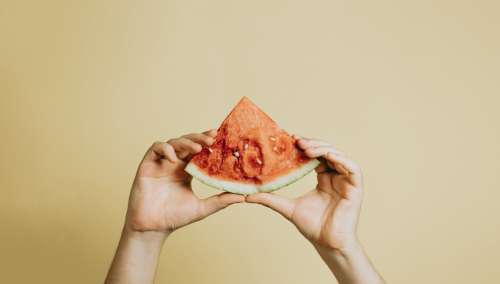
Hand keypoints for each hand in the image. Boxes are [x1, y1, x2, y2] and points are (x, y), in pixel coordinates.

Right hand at [125, 130, 244, 234]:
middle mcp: (174, 164)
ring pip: (174, 142)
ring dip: (186, 142)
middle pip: (188, 142)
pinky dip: (166, 149)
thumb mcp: (202, 208)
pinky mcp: (147, 165)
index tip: (221, 137)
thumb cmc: (175, 218)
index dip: (208, 142)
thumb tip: (243, 197)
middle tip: (212, 139)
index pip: (199, 150)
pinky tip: (174, 158)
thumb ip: (220, 201)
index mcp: (186, 170)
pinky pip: (156, 148)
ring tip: (198, 148)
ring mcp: (161, 163)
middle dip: (200, 138)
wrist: (153, 229)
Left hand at [246, 137, 362, 251]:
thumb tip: (246, 196)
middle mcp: (336, 177)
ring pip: (338, 155)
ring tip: (306, 147)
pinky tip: (326, 156)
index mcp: (324, 178)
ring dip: (323, 148)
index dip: (305, 146)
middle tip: (296, 141)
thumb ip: (269, 199)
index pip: (316, 156)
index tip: (290, 140)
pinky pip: (352, 167)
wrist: (327, 243)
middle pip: (326, 151)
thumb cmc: (312, 227)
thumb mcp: (287, 207)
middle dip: (312, 144)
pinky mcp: (356, 187)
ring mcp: (346, 181)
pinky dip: (340, 159)